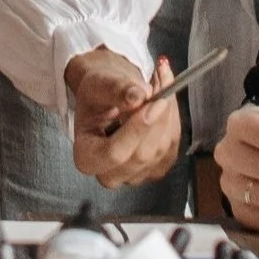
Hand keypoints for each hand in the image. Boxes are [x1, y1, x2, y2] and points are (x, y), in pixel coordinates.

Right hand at [66, 49, 182, 187]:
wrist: (108, 98)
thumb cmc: (97, 94)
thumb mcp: (97, 84)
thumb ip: (115, 89)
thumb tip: (138, 96)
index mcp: (86, 156)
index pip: (114, 153)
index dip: (137, 129)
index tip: (154, 101)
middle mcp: (109, 174)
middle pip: (143, 154)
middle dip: (158, 117)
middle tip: (163, 83)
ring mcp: (135, 175)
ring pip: (163, 148)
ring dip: (167, 111)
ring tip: (161, 82)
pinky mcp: (157, 168)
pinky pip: (173, 144)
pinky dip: (172, 117)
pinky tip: (164, 100)